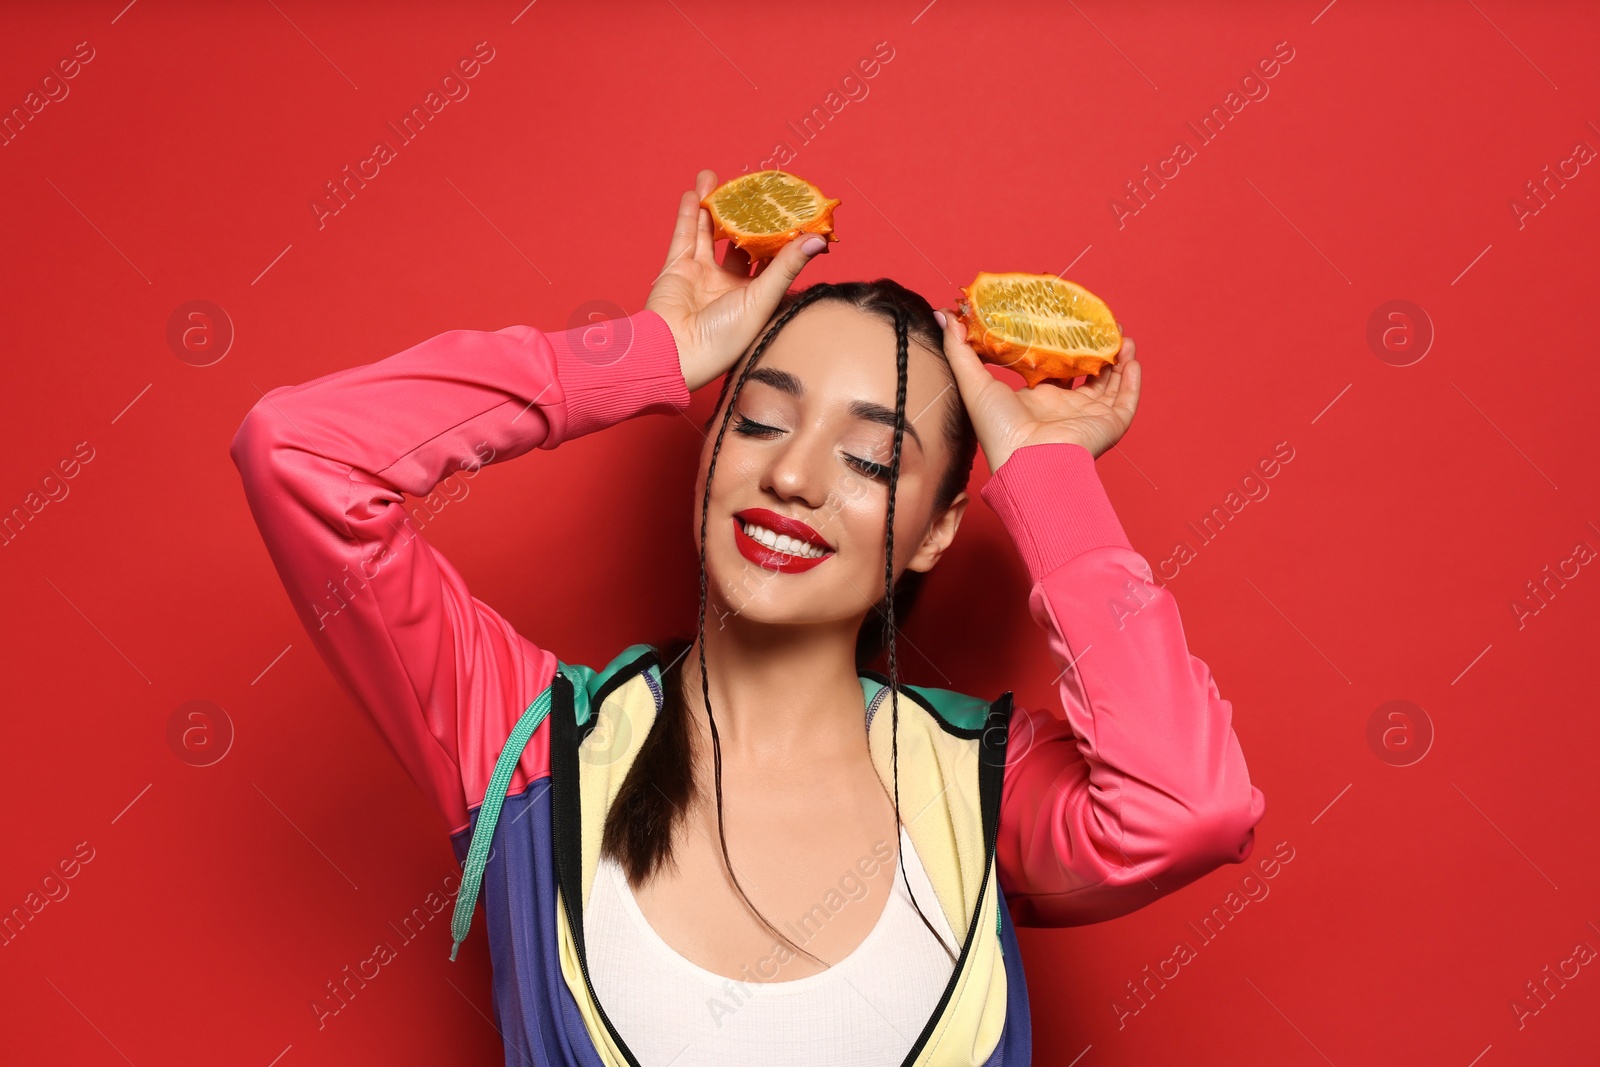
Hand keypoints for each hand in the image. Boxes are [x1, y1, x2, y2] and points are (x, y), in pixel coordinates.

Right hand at [646, 169, 829, 392]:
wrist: (676, 353)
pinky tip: (694, 192)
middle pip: (739, 240)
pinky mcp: (677, 269)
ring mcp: (702, 275)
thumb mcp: (762, 298)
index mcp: (755, 296)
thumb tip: (818, 239)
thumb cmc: (724, 339)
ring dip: (714, 206)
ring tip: (719, 179)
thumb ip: (787, 266)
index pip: (771, 257)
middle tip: (752, 189)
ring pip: (709, 232)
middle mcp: (729, 284)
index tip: (789, 208)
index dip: (779, 233)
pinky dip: (688, 214)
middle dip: (745, 215)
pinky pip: (684, 236)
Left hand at [935, 309, 1140, 470]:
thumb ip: (960, 350)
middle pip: (1088, 374)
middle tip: (1102, 325)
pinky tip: (1133, 359)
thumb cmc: (999, 429)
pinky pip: (1127, 400)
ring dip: (1119, 358)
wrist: (1028, 463)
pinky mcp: (1109, 426)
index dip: (1063, 347)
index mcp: (1037, 401)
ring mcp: (1088, 418)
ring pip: (1111, 384)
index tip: (1067, 323)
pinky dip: (1133, 380)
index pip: (1055, 370)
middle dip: (1096, 349)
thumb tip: (945, 316)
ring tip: (1122, 335)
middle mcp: (1065, 409)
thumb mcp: (974, 383)